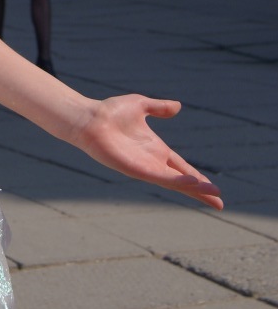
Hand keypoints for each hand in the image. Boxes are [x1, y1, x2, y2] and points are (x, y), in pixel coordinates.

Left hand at [69, 95, 222, 209]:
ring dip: (194, 189)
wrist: (90, 118)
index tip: (213, 187)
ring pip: (174, 182)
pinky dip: (177, 181)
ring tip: (213, 195)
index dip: (198, 177)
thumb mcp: (141, 105)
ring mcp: (144, 167)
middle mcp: (152, 161)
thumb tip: (177, 106)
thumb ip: (159, 107)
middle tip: (219, 203)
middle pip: (182, 180)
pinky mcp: (135, 169)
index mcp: (156, 149)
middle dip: (200, 191)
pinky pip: (160, 177)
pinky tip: (192, 183)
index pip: (182, 167)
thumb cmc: (110, 112)